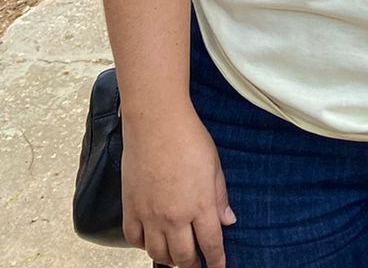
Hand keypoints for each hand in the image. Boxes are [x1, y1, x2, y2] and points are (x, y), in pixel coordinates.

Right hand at [121, 111, 234, 267]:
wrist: (156, 122)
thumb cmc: (188, 137)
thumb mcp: (214, 165)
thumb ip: (220, 196)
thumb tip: (228, 221)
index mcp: (199, 205)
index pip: (211, 244)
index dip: (216, 261)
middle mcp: (174, 216)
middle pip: (184, 256)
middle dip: (193, 264)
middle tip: (198, 264)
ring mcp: (150, 215)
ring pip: (158, 253)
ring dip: (170, 258)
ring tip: (177, 256)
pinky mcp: (130, 208)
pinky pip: (135, 239)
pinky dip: (144, 246)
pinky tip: (152, 241)